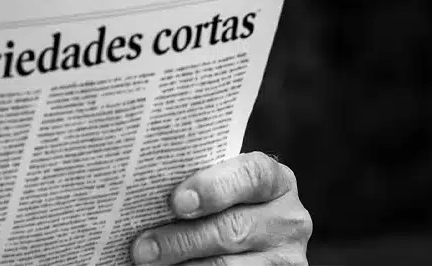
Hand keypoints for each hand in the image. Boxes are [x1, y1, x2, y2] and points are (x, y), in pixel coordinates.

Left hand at [131, 152, 311, 264]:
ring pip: (229, 265)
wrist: (245, 233)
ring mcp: (287, 256)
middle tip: (142, 247)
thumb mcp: (220, 186)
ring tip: (147, 263)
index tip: (176, 203)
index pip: (251, 175)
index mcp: (275, 181)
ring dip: (184, 265)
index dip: (213, 188)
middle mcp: (289, 218)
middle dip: (181, 239)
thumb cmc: (222, 204)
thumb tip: (144, 192)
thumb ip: (197, 184)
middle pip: (232, 229)